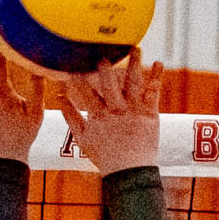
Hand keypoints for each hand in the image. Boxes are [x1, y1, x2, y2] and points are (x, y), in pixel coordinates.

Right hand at [53, 48, 163, 173]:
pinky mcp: (150, 114)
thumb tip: (59, 97)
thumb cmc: (105, 156)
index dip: (78, 78)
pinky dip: (156, 77)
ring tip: (135, 48)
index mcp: (99, 115)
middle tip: (103, 53)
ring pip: (133, 83)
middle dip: (105, 68)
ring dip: (134, 64)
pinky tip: (159, 62)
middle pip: (109, 84)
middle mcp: (116, 110)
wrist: (130, 172)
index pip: (86, 93)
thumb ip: (70, 116)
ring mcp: (134, 111)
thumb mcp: (82, 138)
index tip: (72, 64)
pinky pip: (154, 92)